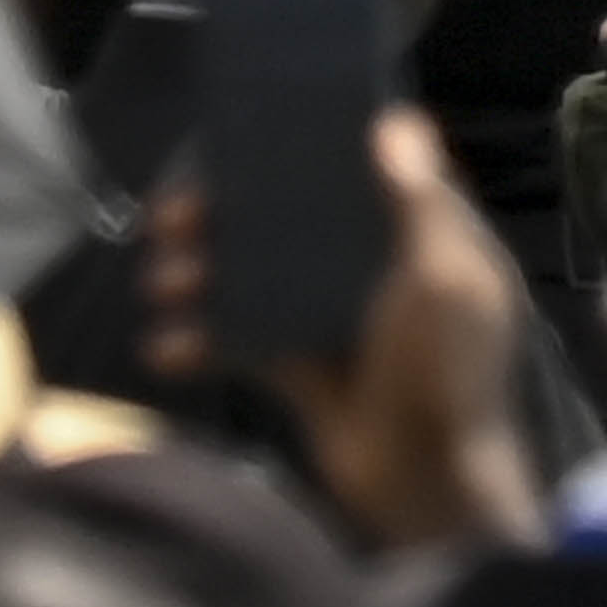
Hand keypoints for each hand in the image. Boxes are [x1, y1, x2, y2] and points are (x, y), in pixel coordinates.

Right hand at [136, 104, 542, 554]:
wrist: (425, 486)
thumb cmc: (446, 373)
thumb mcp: (445, 281)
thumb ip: (420, 204)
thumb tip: (395, 120)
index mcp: (420, 238)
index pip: (358, 170)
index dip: (302, 149)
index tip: (240, 135)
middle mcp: (375, 267)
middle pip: (291, 218)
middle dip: (225, 214)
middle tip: (170, 216)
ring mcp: (335, 316)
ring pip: (257, 274)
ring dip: (203, 274)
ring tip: (161, 281)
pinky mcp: (304, 366)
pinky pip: (244, 339)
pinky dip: (204, 340)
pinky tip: (165, 347)